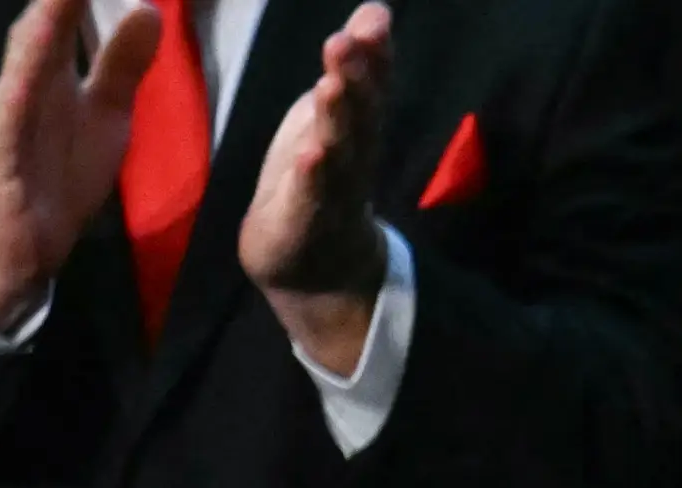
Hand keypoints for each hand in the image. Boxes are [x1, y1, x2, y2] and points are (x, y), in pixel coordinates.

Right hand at [0, 0, 163, 332]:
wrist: (25, 244)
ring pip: (23, 64)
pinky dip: (19, 92)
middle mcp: (25, 81)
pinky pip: (10, 121)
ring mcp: (10, 116)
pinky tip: (29, 71)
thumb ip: (122, 65)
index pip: (66, 13)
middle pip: (41, 24)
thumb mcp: (106, 114)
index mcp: (51, 69)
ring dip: (40, 25)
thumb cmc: (61, 170)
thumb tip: (149, 10)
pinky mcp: (1, 156)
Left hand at [241, 4, 391, 372]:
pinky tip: (312, 155)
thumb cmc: (320, 180)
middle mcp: (353, 157)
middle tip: (346, 42)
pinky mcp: (304, 225)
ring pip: (340, 154)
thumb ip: (357, 68)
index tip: (375, 21)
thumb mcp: (335, 115)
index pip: (370, 85)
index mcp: (357, 127)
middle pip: (358, 116)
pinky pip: (312, 200)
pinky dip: (314, 179)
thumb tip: (377, 10)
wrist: (317, 268)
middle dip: (354, 80)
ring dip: (337, 123)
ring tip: (330, 87)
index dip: (374, 55)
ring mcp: (332, 193)